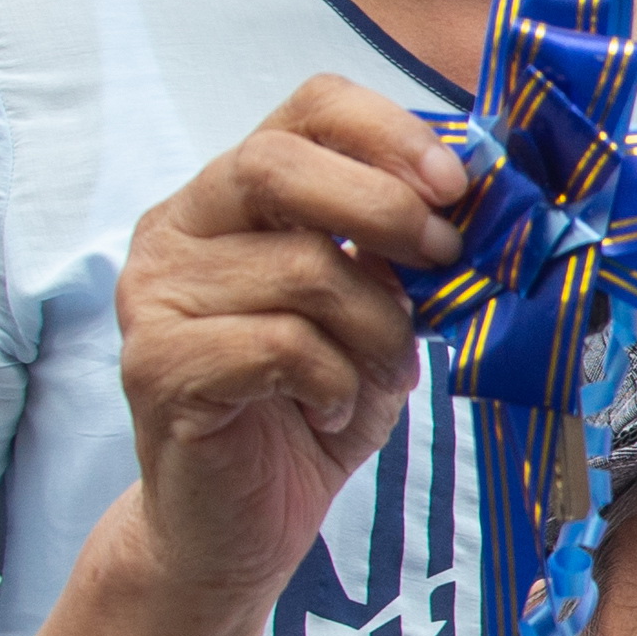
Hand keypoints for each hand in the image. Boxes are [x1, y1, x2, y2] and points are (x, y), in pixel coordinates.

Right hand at [114, 79, 467, 606]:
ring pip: (302, 268)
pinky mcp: (156, 364)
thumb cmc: (310, 407)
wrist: (236, 526)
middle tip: (442, 262)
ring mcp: (154, 294)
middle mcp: (176, 228)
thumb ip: (406, 252)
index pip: (306, 109)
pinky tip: (330, 407)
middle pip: (280, 165)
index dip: (389, 132)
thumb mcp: (376, 313)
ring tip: (378, 373)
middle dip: (384, 209)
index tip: (457, 183)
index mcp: (230, 195)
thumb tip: (482, 202)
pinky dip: (335, 380)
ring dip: (375, 328)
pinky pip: (282, 345)